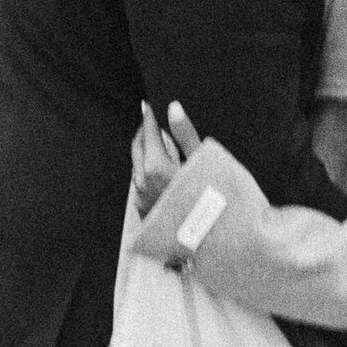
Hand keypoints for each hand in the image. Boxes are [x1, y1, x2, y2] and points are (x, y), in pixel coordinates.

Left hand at [130, 97, 202, 221]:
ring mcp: (141, 197)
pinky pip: (141, 182)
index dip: (150, 116)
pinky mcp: (144, 210)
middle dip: (144, 131)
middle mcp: (142, 182)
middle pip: (137, 147)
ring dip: (145, 151)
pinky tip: (162, 168)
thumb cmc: (209, 202)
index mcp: (155, 167)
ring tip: (160, 141)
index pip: (148, 132)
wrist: (208, 241)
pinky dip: (147, 169)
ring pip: (137, 165)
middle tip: (153, 119)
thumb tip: (174, 108)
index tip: (151, 105)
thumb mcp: (202, 164)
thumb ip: (185, 134)